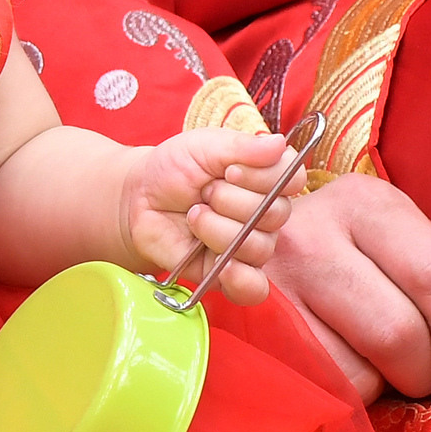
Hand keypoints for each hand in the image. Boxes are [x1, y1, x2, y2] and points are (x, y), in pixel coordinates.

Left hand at [120, 128, 302, 303]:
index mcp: (265, 178)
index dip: (262, 176)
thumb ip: (240, 146)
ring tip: (194, 216)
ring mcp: (250, 244)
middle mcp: (265, 213)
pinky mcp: (230, 273)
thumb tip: (277, 144)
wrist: (138, 200)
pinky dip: (241, 278)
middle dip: (231, 201)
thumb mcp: (203, 146)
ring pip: (258, 246)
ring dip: (218, 229)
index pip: (291, 178)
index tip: (229, 170)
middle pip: (274, 214)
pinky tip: (223, 266)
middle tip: (204, 192)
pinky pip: (254, 288)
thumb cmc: (173, 169)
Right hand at [261, 174, 430, 402]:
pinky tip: (342, 365)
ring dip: (389, 383)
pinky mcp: (252, 331)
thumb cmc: (364, 262)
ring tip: (381, 360)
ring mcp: (269, 284)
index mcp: (367, 203)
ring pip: (361, 367)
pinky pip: (324, 387)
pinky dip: (350, 394)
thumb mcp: (428, 256)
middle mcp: (309, 233)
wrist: (259, 262)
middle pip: (399, 330)